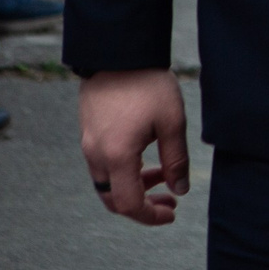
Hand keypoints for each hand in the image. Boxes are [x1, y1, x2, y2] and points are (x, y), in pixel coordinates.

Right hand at [78, 68, 191, 225]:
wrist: (117, 53)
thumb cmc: (148, 85)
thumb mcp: (172, 122)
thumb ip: (176, 160)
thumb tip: (180, 189)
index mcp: (116, 156)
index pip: (128, 204)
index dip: (150, 216)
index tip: (172, 212)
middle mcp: (96, 155)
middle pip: (113, 199)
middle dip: (142, 205)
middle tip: (170, 200)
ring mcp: (88, 144)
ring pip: (107, 183)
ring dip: (133, 186)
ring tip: (162, 175)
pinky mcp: (88, 133)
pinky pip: (103, 166)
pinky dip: (123, 171)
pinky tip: (146, 158)